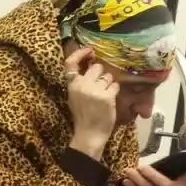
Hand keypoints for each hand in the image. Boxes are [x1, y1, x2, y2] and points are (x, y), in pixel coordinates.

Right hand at [64, 46, 119, 160]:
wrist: (88, 134)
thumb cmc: (83, 116)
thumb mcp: (75, 97)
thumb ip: (80, 82)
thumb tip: (91, 65)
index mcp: (72, 85)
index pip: (70, 63)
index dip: (80, 53)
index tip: (89, 51)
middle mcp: (82, 85)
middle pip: (96, 67)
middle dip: (100, 75)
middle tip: (99, 87)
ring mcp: (94, 90)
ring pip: (108, 76)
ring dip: (108, 84)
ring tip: (103, 96)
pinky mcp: (106, 96)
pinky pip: (115, 86)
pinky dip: (114, 92)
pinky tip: (109, 101)